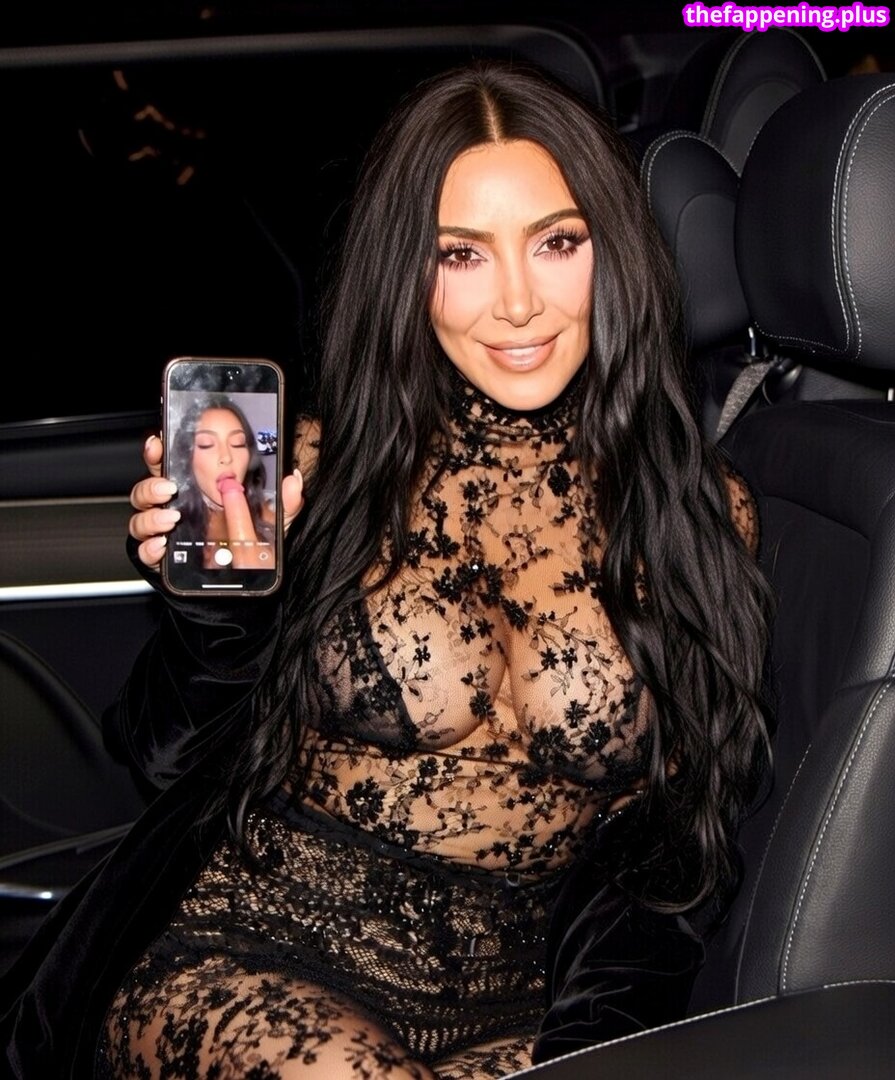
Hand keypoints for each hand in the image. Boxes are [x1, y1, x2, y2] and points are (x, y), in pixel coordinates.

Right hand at [128, 434, 304, 571]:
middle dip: (151, 485)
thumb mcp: (273, 523)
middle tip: (169, 487)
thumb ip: (285, 502)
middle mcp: (176, 510)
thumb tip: (294, 478)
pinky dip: (148, 548)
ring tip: (171, 518)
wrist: (241, 586)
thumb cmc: (251, 547)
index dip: (159, 451)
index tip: (159, 442)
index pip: (170, 466)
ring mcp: (167, 534)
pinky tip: (162, 545)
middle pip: (147, 490)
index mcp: (196, 493)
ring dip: (151, 516)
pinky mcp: (162, 561)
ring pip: (140, 519)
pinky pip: (144, 552)